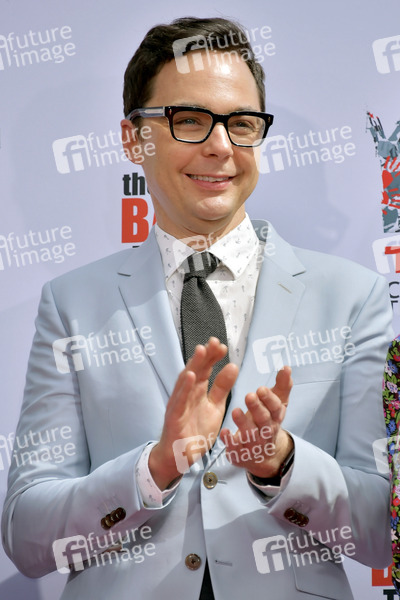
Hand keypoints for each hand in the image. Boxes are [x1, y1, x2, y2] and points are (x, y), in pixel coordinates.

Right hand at [149, 337, 237, 489]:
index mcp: (197, 391)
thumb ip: (222, 388)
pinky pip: (179, 401)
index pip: (206, 369)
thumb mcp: (215, 407)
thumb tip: (233, 366)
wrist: (181, 457)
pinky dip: (184, 388)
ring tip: (201, 350)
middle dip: (204, 355)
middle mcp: (187, 394)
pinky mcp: (174, 417)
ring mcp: (179, 404)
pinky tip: (190, 376)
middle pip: (196, 370)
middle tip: (214, 341)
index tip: (223, 346)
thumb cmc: (196, 430)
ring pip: (186, 382)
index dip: (213, 357)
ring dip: (193, 365)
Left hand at [220, 366, 292, 478]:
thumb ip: (282, 386)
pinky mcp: (240, 453)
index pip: (275, 408)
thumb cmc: (267, 421)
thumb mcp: (277, 404)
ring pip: (250, 434)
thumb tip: (287, 367)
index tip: (261, 388)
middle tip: (249, 395)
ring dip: (243, 423)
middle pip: (263, 420)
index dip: (269, 399)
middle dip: (257, 408)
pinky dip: (230, 441)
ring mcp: (254, 443)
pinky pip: (235, 448)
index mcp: (275, 417)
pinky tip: (224, 432)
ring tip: (235, 411)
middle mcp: (266, 431)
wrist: (264, 454)